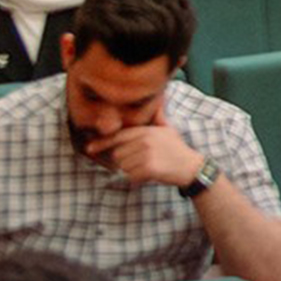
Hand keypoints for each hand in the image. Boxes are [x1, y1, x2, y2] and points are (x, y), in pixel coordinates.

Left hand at [87, 120, 204, 188]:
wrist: (191, 166)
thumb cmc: (177, 149)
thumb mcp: (168, 130)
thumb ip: (158, 118)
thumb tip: (158, 101)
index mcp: (146, 130)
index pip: (118, 136)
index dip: (102, 142)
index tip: (89, 148)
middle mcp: (145, 140)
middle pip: (118, 154)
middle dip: (125, 161)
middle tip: (142, 161)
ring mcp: (146, 154)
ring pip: (123, 167)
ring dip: (132, 170)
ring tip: (148, 166)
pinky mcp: (149, 167)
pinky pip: (131, 176)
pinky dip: (138, 179)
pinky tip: (151, 174)